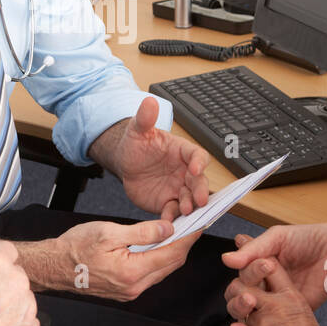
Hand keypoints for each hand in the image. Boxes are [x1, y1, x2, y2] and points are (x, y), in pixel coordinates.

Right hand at [56, 217, 199, 300]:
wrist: (54, 266)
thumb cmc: (75, 247)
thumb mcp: (109, 232)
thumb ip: (142, 232)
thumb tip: (168, 229)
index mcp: (131, 272)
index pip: (171, 254)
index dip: (187, 238)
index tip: (197, 224)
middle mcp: (134, 286)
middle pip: (171, 264)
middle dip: (183, 244)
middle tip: (191, 225)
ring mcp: (130, 291)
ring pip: (162, 270)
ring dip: (171, 252)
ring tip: (177, 232)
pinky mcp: (125, 290)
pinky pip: (150, 274)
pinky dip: (158, 259)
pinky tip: (158, 245)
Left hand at [109, 97, 210, 220]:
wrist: (125, 162)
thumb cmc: (136, 144)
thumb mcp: (137, 130)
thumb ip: (145, 118)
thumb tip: (149, 101)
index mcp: (182, 152)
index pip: (197, 156)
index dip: (199, 163)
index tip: (195, 169)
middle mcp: (185, 171)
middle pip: (199, 181)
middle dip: (200, 190)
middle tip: (199, 200)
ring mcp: (178, 188)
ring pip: (190, 199)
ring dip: (190, 206)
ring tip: (186, 211)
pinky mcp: (168, 202)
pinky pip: (174, 212)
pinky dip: (173, 218)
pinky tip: (169, 223)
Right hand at [222, 223, 326, 311]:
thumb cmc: (307, 239)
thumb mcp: (277, 238)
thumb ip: (252, 249)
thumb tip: (226, 259)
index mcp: (257, 263)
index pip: (241, 273)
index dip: (248, 271)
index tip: (264, 264)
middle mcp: (263, 282)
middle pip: (239, 293)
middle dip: (240, 292)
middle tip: (251, 290)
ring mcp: (275, 298)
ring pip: (249, 310)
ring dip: (244, 307)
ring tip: (253, 301)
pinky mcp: (288, 311)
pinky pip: (270, 321)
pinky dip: (260, 323)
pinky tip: (262, 317)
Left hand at [226, 259, 326, 325]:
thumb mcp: (302, 312)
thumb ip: (280, 300)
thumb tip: (257, 294)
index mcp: (290, 296)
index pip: (269, 268)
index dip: (257, 265)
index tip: (255, 268)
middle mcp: (274, 306)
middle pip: (242, 286)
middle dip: (239, 291)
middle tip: (245, 298)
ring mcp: (262, 325)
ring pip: (238, 311)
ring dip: (242, 316)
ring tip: (254, 322)